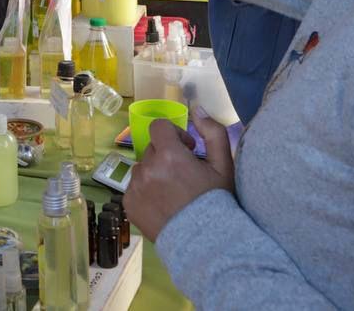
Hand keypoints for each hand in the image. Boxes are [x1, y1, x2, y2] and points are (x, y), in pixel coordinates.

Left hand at [123, 107, 234, 240]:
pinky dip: (145, 192)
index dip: (173, 135)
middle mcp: (147, 168)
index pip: (158, 127)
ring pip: (142, 169)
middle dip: (166, 157)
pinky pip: (133, 188)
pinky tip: (163, 205)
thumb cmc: (217, 202)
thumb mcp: (224, 166)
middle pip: (152, 150)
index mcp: (169, 155)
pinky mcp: (129, 205)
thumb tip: (197, 109)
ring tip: (172, 193)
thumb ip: (213, 132)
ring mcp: (135, 188)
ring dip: (154, 174)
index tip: (186, 150)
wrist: (206, 244)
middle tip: (183, 176)